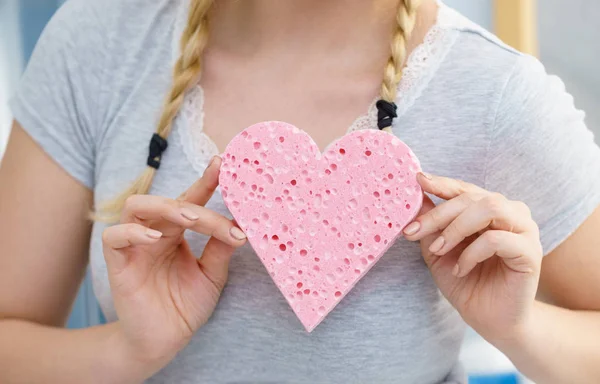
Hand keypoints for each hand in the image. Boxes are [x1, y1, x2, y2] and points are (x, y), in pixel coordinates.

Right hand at [101, 156, 245, 378]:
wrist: (164, 341)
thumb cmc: (185, 306)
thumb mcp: (212, 275)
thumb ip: (221, 249)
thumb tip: (242, 223)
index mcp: (177, 232)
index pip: (191, 199)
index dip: (206, 181)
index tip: (225, 165)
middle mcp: (155, 232)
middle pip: (170, 201)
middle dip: (195, 202)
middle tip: (219, 221)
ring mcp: (135, 245)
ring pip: (137, 206)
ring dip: (165, 207)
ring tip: (191, 219)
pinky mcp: (118, 263)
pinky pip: (115, 237)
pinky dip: (134, 233)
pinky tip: (156, 240)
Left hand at [403, 173, 542, 344]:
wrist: (489, 320)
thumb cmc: (465, 282)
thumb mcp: (438, 251)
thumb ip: (430, 226)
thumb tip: (415, 198)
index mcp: (488, 209)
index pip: (463, 189)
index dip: (441, 183)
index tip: (418, 180)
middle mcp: (510, 213)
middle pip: (472, 198)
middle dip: (438, 214)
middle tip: (414, 231)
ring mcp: (524, 230)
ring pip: (489, 208)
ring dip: (456, 228)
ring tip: (439, 250)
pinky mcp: (530, 252)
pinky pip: (497, 239)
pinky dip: (472, 253)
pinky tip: (461, 269)